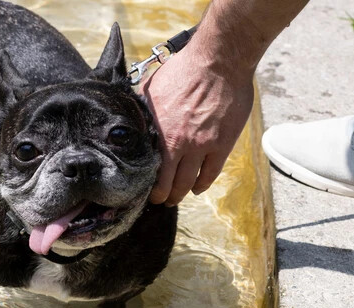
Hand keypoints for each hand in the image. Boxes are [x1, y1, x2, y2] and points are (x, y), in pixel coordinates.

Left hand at [141, 43, 254, 205]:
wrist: (219, 60)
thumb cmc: (184, 68)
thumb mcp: (152, 86)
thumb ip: (142, 107)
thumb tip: (130, 116)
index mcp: (159, 130)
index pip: (147, 166)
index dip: (144, 181)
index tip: (141, 188)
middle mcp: (179, 142)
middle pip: (167, 182)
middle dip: (161, 196)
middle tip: (159, 201)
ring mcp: (202, 145)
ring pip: (188, 182)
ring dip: (180, 194)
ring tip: (176, 199)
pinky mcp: (222, 144)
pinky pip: (211, 173)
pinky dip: (202, 184)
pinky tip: (197, 188)